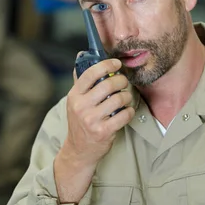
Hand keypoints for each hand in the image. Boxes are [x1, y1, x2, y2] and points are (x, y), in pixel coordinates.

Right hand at [54, 58, 133, 203]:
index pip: (90, 73)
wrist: (79, 150)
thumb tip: (83, 54)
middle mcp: (81, 106)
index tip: (116, 63)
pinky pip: (124, 115)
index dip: (106, 65)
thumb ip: (81, 80)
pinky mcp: (103, 131)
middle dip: (121, 81)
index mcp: (74, 95)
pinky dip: (129, 111)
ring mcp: (91, 120)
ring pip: (119, 99)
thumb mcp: (76, 101)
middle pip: (108, 84)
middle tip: (124, 82)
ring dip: (127, 96)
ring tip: (125, 99)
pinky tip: (126, 112)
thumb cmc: (81, 121)